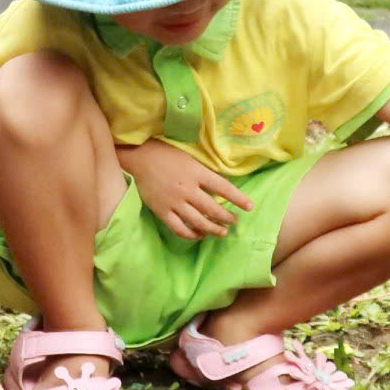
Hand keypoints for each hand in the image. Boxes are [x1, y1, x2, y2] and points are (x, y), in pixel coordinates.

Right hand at [118, 140, 253, 239]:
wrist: (140, 157)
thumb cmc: (167, 154)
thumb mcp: (191, 159)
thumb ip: (205, 173)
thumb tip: (223, 186)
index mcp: (196, 173)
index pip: (223, 188)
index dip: (238, 198)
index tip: (249, 206)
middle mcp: (187, 189)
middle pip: (213, 209)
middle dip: (227, 217)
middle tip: (234, 221)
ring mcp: (174, 202)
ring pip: (198, 222)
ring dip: (213, 229)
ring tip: (222, 232)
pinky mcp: (162, 211)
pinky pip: (179, 228)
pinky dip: (191, 234)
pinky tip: (199, 235)